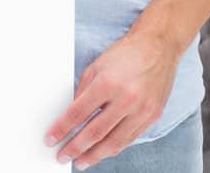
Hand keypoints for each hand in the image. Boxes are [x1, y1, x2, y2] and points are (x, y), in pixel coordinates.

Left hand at [44, 30, 181, 167]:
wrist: (157, 48)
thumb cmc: (124, 55)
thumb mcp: (95, 67)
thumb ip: (83, 91)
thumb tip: (71, 115)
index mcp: (107, 84)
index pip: (78, 113)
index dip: (62, 129)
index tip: (51, 139)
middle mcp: (126, 99)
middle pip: (95, 132)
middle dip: (76, 147)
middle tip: (63, 157)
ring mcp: (142, 110)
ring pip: (114, 142)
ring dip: (95, 155)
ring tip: (81, 162)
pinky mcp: (152, 117)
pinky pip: (130, 139)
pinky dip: (114, 148)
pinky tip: (102, 152)